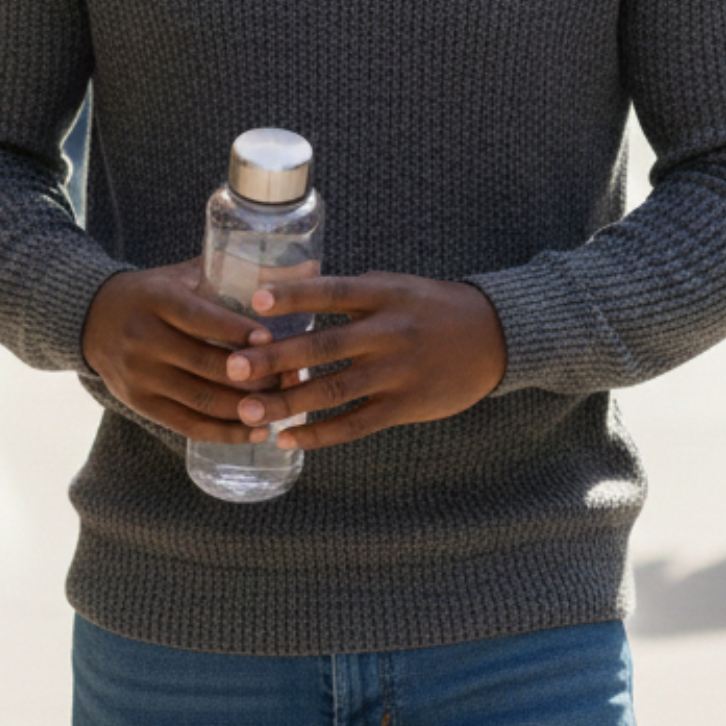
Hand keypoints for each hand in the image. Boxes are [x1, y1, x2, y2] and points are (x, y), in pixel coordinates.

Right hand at [81, 260, 287, 443]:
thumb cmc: (154, 293)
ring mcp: (139, 376)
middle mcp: (143, 339)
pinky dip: (225, 432)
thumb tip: (310, 266)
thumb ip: (238, 271)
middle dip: (253, 375)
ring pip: (201, 400)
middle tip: (292, 375)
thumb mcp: (184, 274)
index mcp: (156, 300)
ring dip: (246, 406)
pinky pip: (188, 425)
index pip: (200, 319)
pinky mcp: (140, 404)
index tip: (271, 339)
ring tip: (283, 404)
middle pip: (205, 364)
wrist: (91, 318)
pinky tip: (257, 429)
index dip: (236, 332)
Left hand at [223, 274, 507, 451]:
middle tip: (231, 368)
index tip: (254, 300)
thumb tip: (283, 287)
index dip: (293, 295)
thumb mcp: (392, 286)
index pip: (331, 291)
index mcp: (381, 295)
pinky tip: (287, 439)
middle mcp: (388, 332)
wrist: (493, 336)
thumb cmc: (428, 307)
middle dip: (275, 359)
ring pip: (333, 391)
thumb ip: (345, 291)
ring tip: (246, 412)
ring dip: (287, 402)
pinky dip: (319, 435)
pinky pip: (355, 424)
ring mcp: (397, 371)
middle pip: (324, 346)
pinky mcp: (405, 405)